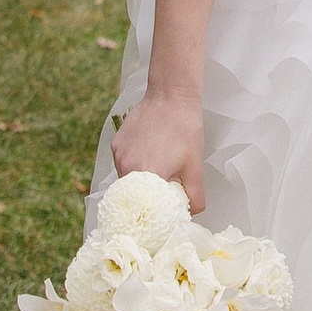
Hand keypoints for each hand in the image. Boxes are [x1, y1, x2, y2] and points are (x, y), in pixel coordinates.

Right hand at [111, 87, 205, 211]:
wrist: (171, 95)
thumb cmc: (184, 128)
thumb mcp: (195, 166)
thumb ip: (195, 196)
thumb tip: (193, 212)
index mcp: (146, 175)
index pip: (143, 208)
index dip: (153, 214)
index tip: (162, 214)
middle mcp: (126, 167)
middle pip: (133, 195)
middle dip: (146, 198)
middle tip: (162, 193)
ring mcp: (119, 154)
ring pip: (126, 179)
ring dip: (140, 181)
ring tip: (157, 172)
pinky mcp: (116, 143)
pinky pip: (122, 163)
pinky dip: (134, 166)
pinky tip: (149, 155)